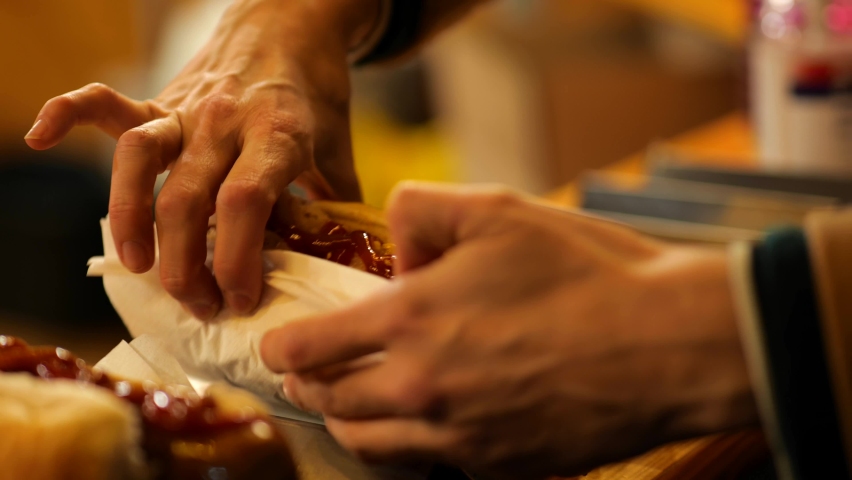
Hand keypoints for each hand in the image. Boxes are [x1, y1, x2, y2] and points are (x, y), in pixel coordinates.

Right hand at [25, 0, 379, 318]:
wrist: (291, 23)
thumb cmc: (315, 92)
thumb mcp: (338, 147)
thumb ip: (338, 203)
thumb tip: (340, 262)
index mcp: (277, 135)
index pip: (245, 205)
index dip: (238, 261)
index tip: (241, 299)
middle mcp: (225, 121)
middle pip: (186, 199)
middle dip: (187, 266)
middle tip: (201, 305)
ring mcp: (187, 108)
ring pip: (139, 161)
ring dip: (131, 220)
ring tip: (140, 266)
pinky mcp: (161, 97)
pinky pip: (107, 102)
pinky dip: (68, 114)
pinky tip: (39, 137)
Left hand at [260, 182, 757, 477]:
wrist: (666, 345)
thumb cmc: (586, 271)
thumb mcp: (500, 209)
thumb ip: (426, 210)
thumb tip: (397, 247)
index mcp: (413, 320)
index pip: (311, 349)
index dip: (283, 349)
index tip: (276, 348)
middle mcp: (423, 388)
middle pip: (332, 403)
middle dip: (308, 388)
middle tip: (306, 377)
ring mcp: (460, 436)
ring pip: (371, 445)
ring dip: (348, 424)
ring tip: (349, 407)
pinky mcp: (499, 466)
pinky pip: (429, 465)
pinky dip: (409, 447)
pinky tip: (421, 426)